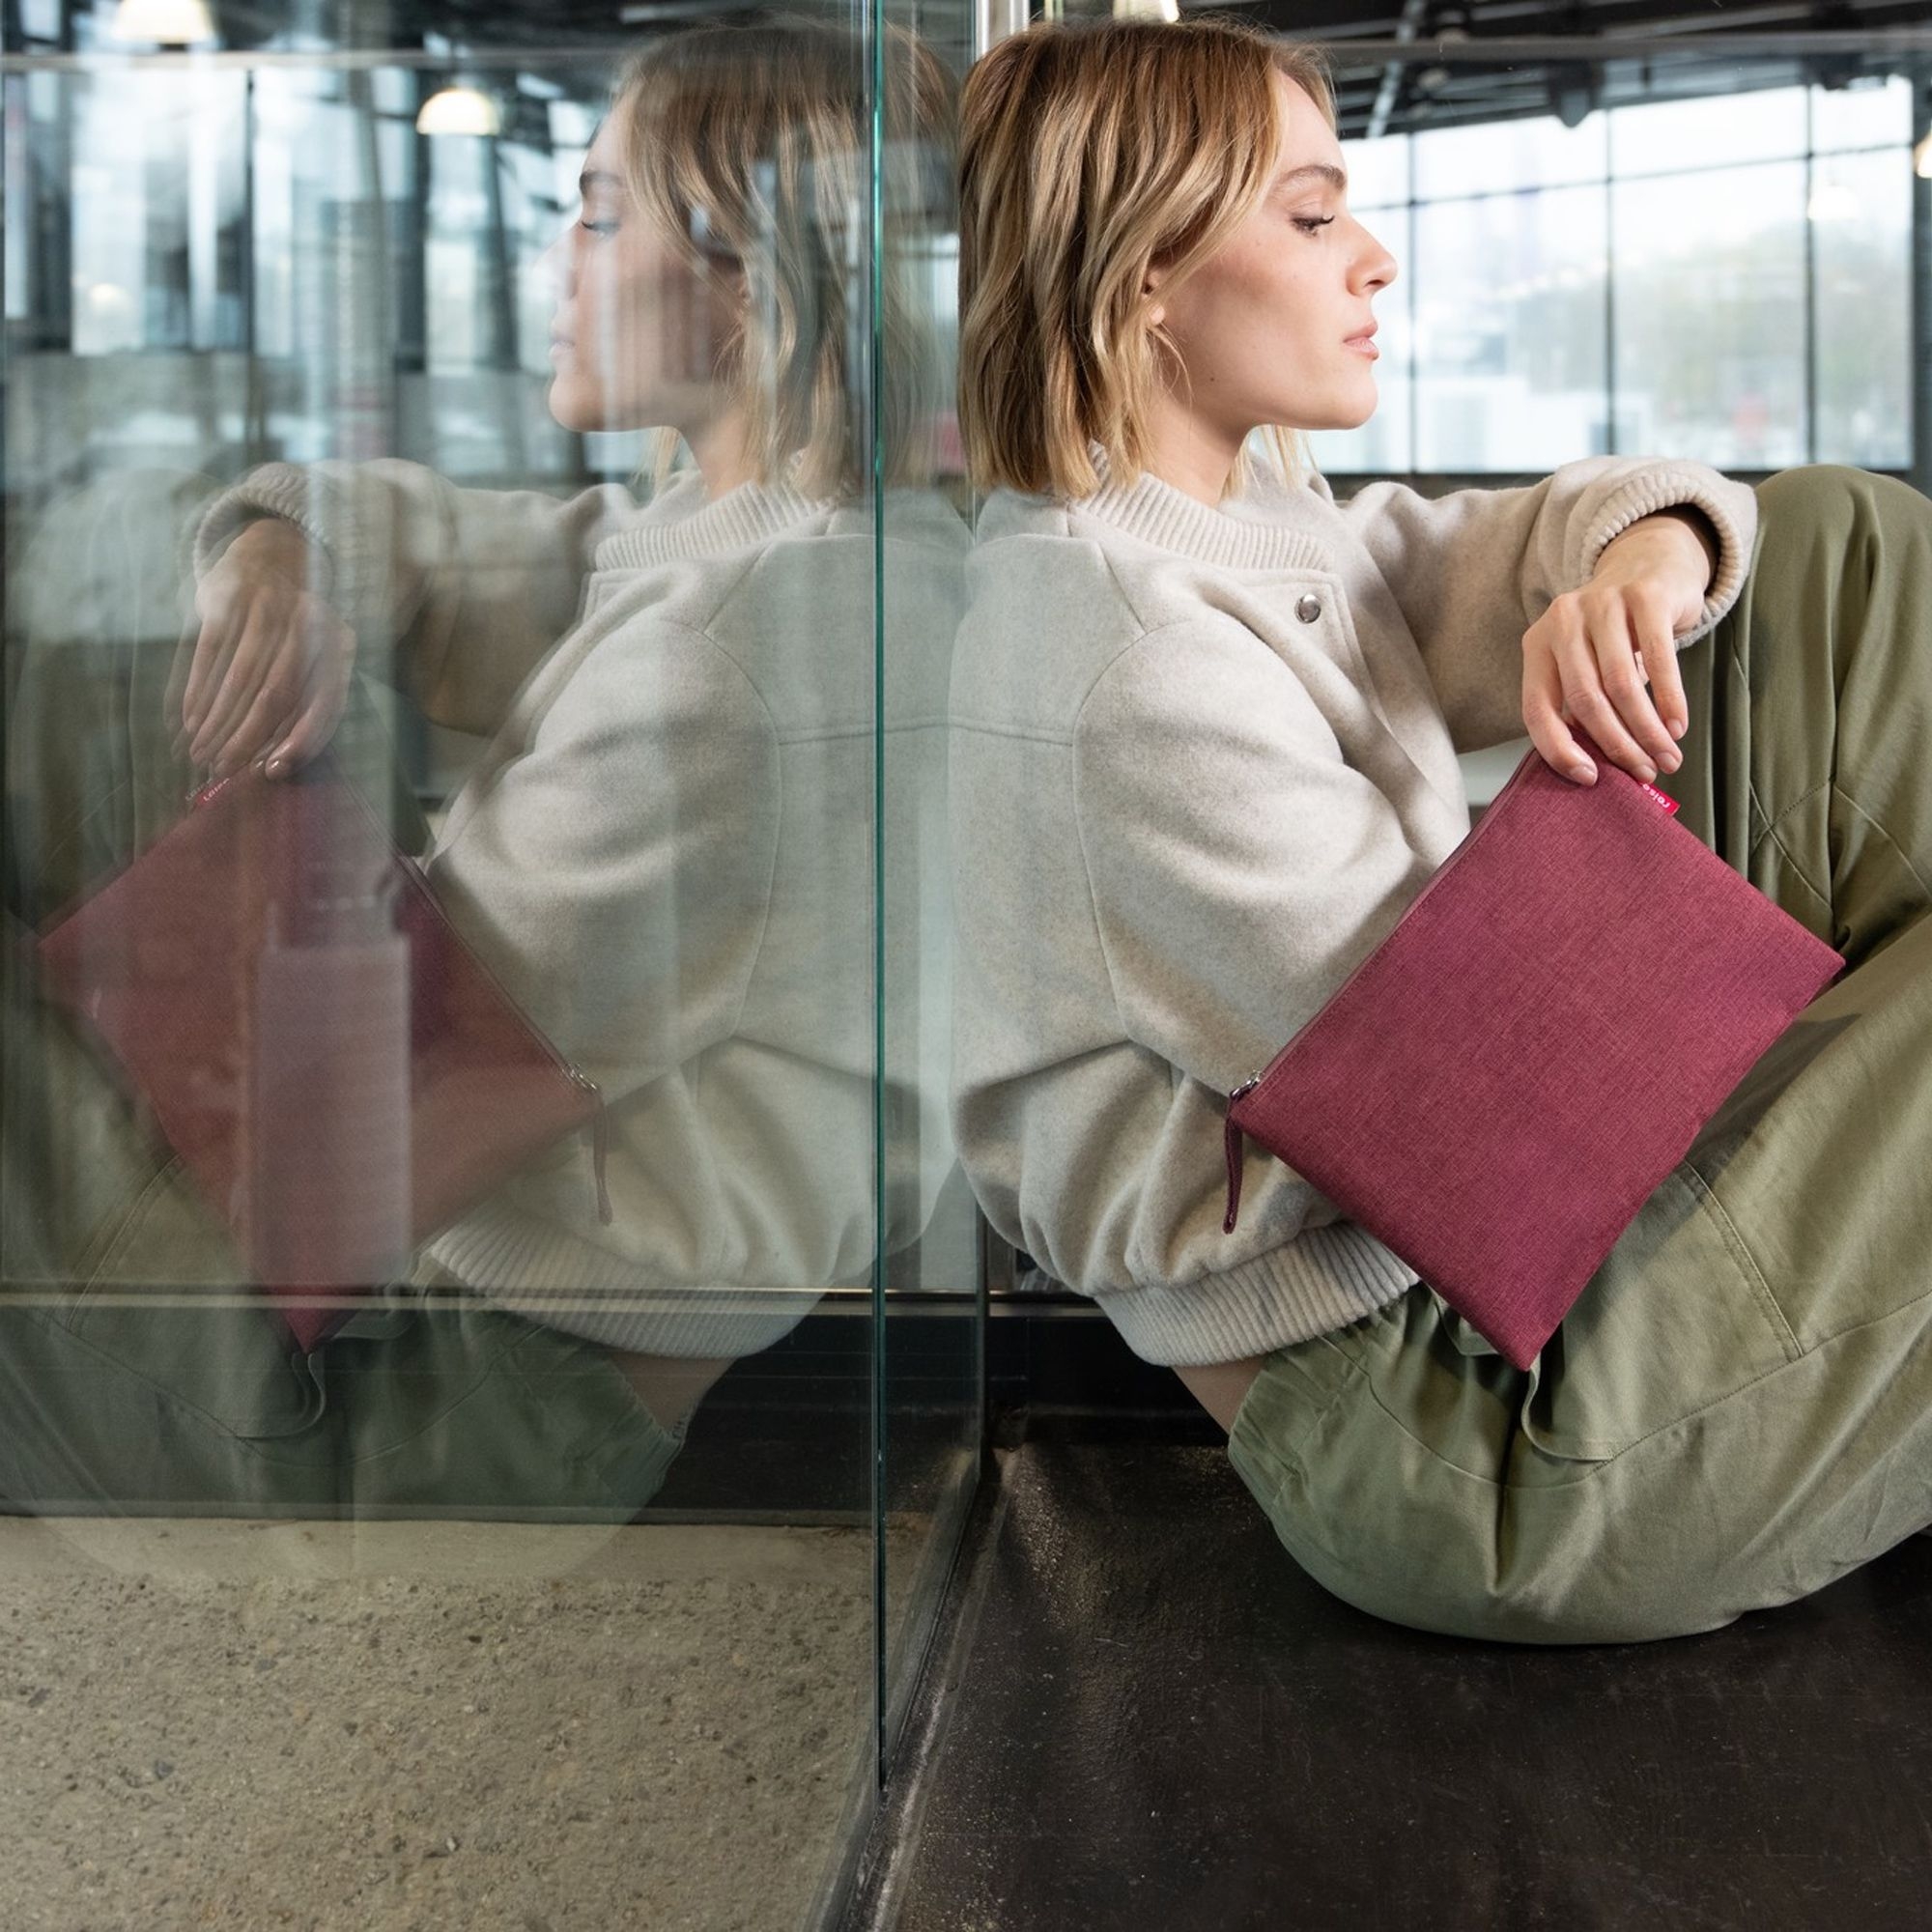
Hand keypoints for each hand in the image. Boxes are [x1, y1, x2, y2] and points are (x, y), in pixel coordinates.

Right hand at [169, 519, 356, 780]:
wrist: (268, 559)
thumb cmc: (292, 631)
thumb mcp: (315, 662)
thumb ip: (305, 706)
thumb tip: (275, 767)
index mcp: (340, 646)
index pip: (325, 704)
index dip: (300, 741)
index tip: (271, 770)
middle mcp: (309, 624)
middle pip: (277, 694)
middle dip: (245, 737)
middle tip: (222, 769)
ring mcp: (268, 607)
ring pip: (240, 677)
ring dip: (216, 721)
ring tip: (199, 751)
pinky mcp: (229, 597)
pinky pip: (210, 652)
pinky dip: (196, 691)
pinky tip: (187, 720)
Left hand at [1519, 512, 1712, 787]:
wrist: (1649, 567)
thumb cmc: (1614, 635)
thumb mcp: (1585, 664)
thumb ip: (1581, 706)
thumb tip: (1595, 770)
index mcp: (1537, 644)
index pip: (1536, 708)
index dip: (1559, 750)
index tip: (1589, 779)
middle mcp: (1562, 621)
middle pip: (1585, 699)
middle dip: (1617, 745)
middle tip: (1644, 773)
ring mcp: (1602, 604)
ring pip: (1621, 684)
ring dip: (1647, 730)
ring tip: (1667, 758)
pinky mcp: (1644, 596)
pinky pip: (1659, 658)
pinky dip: (1670, 698)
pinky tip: (1678, 726)